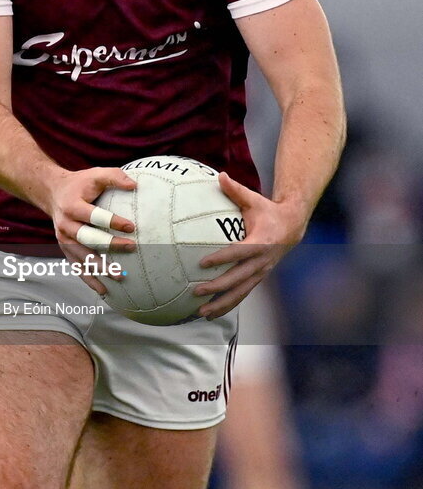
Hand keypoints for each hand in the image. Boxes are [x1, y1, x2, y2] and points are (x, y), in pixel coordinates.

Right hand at [46, 167, 136, 294]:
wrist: (52, 192)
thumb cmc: (80, 183)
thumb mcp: (95, 174)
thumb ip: (115, 177)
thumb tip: (136, 185)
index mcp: (72, 206)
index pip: (94, 216)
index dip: (112, 222)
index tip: (132, 227)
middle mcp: (66, 225)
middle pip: (89, 238)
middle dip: (110, 245)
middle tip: (131, 248)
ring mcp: (64, 239)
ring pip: (83, 257)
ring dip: (101, 268)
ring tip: (121, 277)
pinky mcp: (65, 249)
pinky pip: (77, 267)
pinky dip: (89, 279)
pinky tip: (104, 291)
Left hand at [193, 172, 307, 318]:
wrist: (292, 227)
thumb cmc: (267, 211)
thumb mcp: (254, 199)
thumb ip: (236, 190)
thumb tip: (220, 175)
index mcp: (260, 242)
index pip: (238, 252)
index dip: (222, 258)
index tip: (202, 263)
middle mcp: (262, 261)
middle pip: (238, 278)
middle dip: (218, 287)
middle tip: (196, 290)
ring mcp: (261, 272)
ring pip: (240, 292)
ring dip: (221, 304)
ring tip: (201, 313)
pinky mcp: (258, 278)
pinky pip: (242, 294)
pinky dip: (228, 305)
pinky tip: (211, 313)